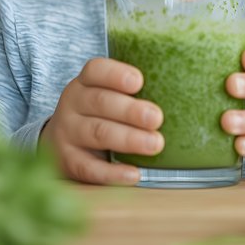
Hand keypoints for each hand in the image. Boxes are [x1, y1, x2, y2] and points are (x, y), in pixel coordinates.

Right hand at [40, 57, 163, 184]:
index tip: (139, 81)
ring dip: (128, 139)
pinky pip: (89, 168)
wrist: (60, 144)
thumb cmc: (98, 115)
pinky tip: (134, 174)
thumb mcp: (107, 96)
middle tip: (157, 118)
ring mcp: (67, 133)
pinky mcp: (68, 162)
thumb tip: (184, 90)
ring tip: (155, 144)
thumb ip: (134, 93)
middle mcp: (72, 104)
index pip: (95, 70)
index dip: (116, 74)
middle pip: (100, 102)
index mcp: (85, 83)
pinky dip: (112, 173)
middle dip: (130, 110)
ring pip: (97, 133)